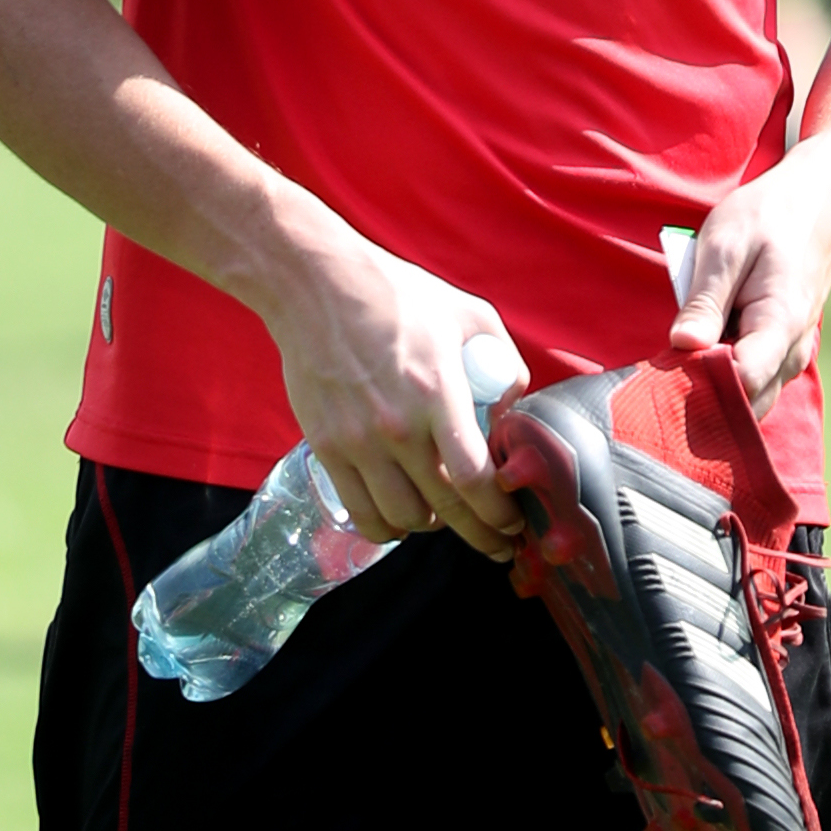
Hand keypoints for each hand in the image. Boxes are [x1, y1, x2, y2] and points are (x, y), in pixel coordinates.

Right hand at [255, 213, 522, 559]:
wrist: (316, 285)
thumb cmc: (396, 295)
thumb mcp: (468, 315)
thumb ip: (503, 363)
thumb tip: (510, 412)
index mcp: (437, 394)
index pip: (474, 479)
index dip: (500, 513)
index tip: (514, 522)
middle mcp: (397, 426)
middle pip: (445, 508)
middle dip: (481, 535)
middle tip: (500, 544)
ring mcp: (358, 441)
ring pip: (402, 518)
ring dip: (431, 528)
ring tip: (447, 520)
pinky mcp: (327, 447)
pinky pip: (361, 511)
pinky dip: (386, 528)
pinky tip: (402, 519)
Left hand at [667, 141, 830, 417]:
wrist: (817, 202)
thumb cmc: (768, 217)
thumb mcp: (725, 247)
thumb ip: (705, 302)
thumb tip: (682, 346)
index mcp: (780, 324)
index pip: (742, 383)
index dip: (701, 384)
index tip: (669, 369)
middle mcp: (793, 350)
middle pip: (747, 402)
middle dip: (706, 396)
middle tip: (666, 370)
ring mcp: (794, 353)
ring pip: (753, 397)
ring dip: (717, 386)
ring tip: (685, 356)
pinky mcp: (787, 349)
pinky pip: (758, 380)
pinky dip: (730, 375)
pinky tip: (705, 350)